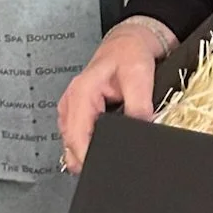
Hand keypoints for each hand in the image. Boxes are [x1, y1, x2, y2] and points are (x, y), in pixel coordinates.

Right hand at [58, 22, 162, 172]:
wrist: (127, 44)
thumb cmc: (129, 54)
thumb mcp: (139, 77)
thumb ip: (139, 106)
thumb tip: (141, 130)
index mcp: (81, 92)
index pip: (77, 136)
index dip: (88, 156)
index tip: (102, 168)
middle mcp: (71, 102)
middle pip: (71, 145)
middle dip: (88, 159)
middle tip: (110, 167)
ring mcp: (72, 109)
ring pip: (71, 145)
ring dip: (87, 154)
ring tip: (108, 157)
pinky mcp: (77, 114)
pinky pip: (77, 138)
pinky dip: (87, 146)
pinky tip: (103, 147)